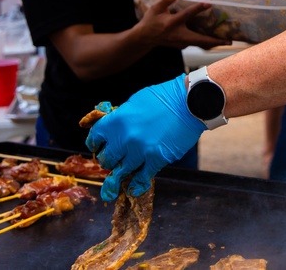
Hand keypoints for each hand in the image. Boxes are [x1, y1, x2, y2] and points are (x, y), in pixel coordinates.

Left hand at [86, 74, 205, 200]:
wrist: (190, 103)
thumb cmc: (164, 98)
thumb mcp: (135, 101)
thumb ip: (122, 117)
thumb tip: (114, 130)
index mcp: (117, 120)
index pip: (95, 138)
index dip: (95, 144)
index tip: (98, 148)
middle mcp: (125, 137)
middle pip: (106, 158)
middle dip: (109, 160)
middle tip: (113, 161)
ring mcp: (140, 151)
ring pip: (120, 171)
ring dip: (117, 176)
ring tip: (112, 187)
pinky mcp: (156, 160)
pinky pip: (141, 178)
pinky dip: (135, 185)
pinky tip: (132, 188)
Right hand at [137, 0, 228, 49]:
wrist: (144, 38)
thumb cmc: (151, 21)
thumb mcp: (156, 7)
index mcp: (171, 23)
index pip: (187, 14)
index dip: (198, 8)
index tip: (209, 3)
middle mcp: (178, 34)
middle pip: (200, 39)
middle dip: (215, 41)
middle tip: (229, 41)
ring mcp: (180, 42)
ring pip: (199, 43)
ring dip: (213, 43)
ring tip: (226, 41)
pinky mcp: (182, 45)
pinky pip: (195, 43)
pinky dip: (204, 41)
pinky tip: (213, 37)